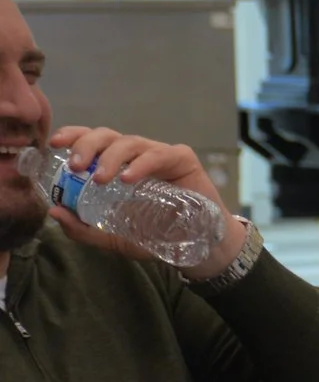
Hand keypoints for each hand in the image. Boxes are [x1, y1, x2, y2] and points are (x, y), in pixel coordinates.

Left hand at [46, 125, 244, 275]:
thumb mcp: (114, 238)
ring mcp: (159, 155)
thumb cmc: (157, 236)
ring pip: (130, 142)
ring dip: (110, 158)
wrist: (199, 246)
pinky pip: (158, 155)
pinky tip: (129, 179)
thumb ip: (85, 229)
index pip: (92, 140)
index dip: (73, 136)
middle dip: (87, 145)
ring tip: (101, 180)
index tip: (54, 144)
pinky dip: (141, 165)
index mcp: (117, 165)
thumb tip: (54, 212)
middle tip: (75, 167)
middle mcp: (136, 155)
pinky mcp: (182, 159)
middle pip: (107, 135)